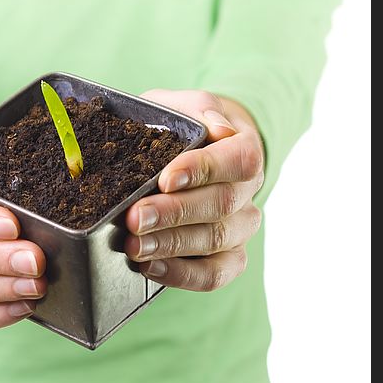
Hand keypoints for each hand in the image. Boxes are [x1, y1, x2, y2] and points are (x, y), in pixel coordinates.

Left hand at [124, 90, 263, 291]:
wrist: (190, 154)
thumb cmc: (181, 128)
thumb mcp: (181, 107)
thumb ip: (198, 108)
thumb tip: (219, 127)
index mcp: (245, 150)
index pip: (239, 160)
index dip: (204, 170)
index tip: (166, 178)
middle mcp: (248, 192)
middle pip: (222, 205)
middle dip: (175, 213)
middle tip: (136, 217)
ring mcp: (240, 227)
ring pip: (216, 242)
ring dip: (172, 245)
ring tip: (133, 246)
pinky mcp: (227, 257)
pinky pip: (214, 275)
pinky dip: (182, 275)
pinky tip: (150, 267)